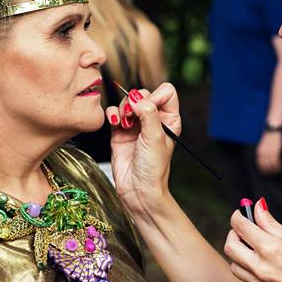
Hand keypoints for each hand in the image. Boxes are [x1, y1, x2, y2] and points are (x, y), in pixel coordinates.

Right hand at [106, 83, 181, 221]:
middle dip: (134, 102)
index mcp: (169, 119)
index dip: (155, 95)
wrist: (137, 189)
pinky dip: (111, 114)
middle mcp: (153, 120)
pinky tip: (115, 123)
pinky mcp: (119, 131)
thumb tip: (137, 98)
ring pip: (126, 102)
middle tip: (132, 117)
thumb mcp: (155, 138)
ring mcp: (135, 125)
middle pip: (142, 94)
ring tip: (124, 124)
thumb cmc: (153, 169)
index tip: (147, 108)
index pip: (165, 92)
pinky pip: (113, 113)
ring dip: (122, 109)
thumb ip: (148, 113)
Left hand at [223, 203, 281, 281]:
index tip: (240, 214)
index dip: (237, 217)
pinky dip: (257, 275)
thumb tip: (258, 206)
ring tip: (256, 252)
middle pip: (230, 247)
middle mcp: (261, 269)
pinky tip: (274, 273)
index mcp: (270, 249)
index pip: (240, 226)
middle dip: (233, 235)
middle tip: (243, 232)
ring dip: (241, 256)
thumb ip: (272, 224)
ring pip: (236, 267)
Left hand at [256, 130, 281, 174]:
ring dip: (275, 170)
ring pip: (271, 166)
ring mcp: (269, 153)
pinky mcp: (275, 152)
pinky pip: (276, 162)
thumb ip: (263, 152)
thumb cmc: (269, 135)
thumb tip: (265, 159)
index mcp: (259, 152)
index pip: (260, 165)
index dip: (263, 170)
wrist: (272, 129)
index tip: (266, 173)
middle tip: (274, 174)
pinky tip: (281, 167)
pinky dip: (279, 166)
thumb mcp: (263, 144)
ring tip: (278, 171)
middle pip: (265, 166)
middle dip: (269, 172)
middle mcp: (263, 154)